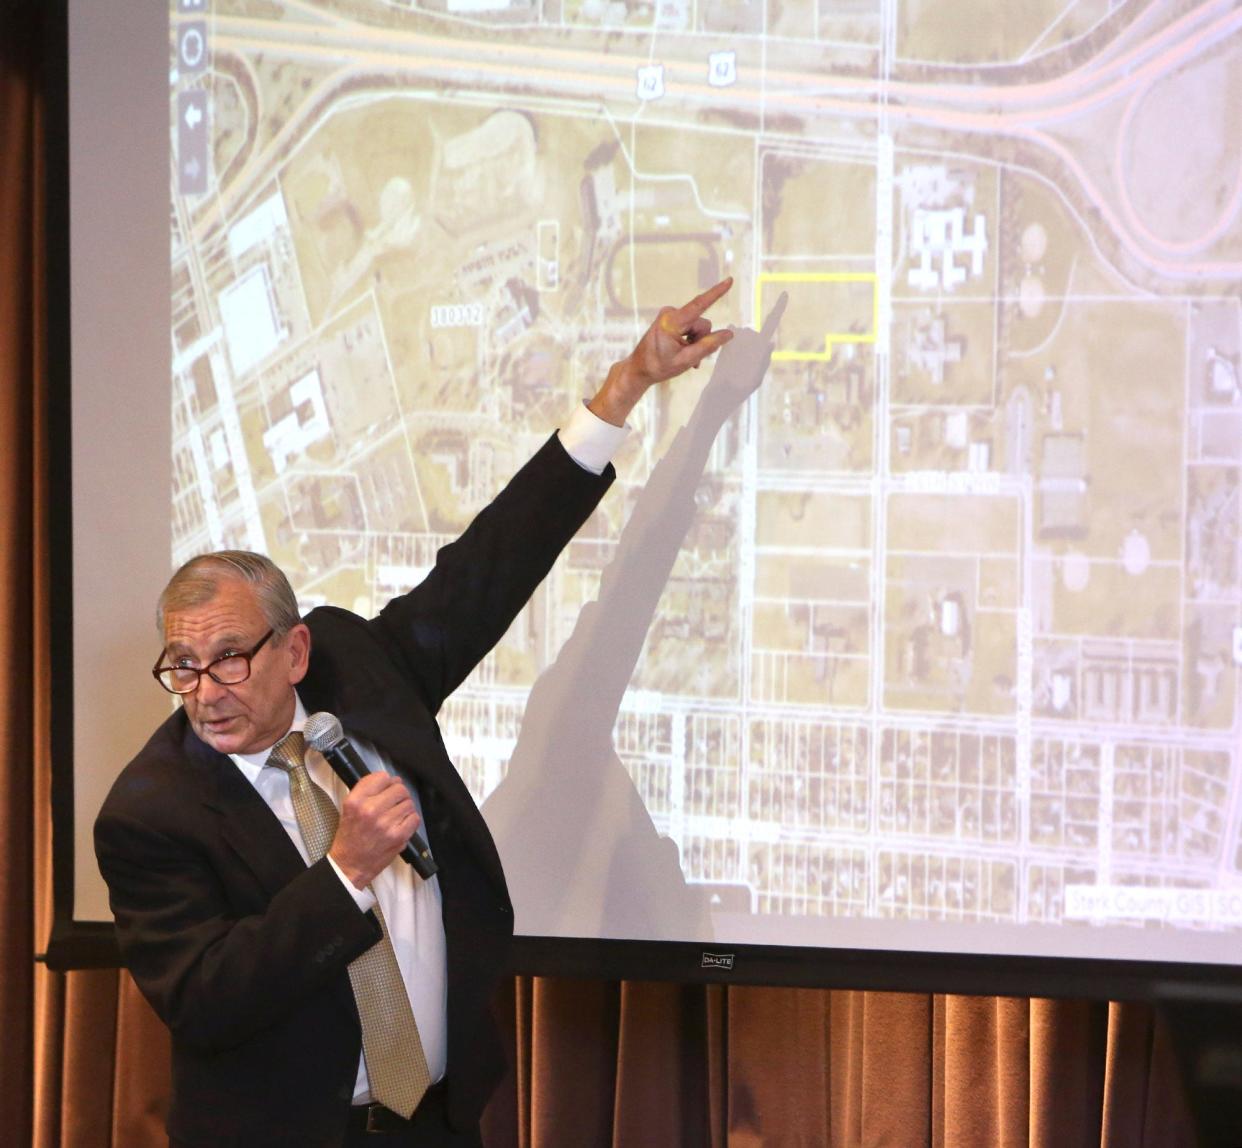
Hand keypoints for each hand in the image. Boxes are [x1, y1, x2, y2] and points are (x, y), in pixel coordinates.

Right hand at [328, 772, 421, 889]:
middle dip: (399, 794)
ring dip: (405, 808)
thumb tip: (392, 780)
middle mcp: (370, 810)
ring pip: (409, 803)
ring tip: (396, 816)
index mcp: (356, 801)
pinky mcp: (398, 836)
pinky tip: (401, 825)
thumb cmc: (350, 837)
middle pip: (399, 788)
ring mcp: (385, 823)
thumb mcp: (349, 808)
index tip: (387, 788)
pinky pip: (415, 818)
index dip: (388, 782)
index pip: (382, 777)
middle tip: (394, 803)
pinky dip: (411, 820)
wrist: (350, 865)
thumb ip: (367, 790)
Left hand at [588, 278, 734, 426]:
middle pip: (701, 323)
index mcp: (672, 322)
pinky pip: (690, 327)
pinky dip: (690, 341)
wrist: (639, 369)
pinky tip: (684, 353)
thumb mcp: (686, 360)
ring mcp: (670, 316)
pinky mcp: (670, 320)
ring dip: (696, 343)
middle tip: (692, 359)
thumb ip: (708, 346)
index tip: (729, 281)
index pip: (699, 305)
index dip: (716, 293)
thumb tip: (727, 334)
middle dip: (701, 340)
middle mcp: (670, 314)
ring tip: (686, 358)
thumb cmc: (658, 366)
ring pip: (697, 327)